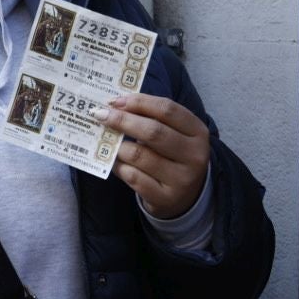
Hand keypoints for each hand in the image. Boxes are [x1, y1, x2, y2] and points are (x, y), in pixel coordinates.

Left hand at [91, 93, 209, 218]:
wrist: (186, 196)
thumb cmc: (173, 156)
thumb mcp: (173, 134)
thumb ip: (151, 118)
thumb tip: (114, 106)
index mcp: (198, 132)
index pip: (167, 110)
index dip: (139, 102)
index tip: (115, 101)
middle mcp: (194, 155)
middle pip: (153, 132)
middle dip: (122, 120)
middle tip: (100, 115)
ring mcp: (181, 179)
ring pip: (139, 155)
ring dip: (118, 146)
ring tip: (108, 141)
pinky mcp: (165, 198)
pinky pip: (132, 177)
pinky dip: (118, 166)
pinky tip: (114, 161)